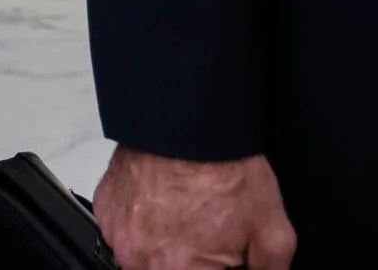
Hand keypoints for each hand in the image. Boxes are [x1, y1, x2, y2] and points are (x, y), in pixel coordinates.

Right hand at [94, 146, 296, 269]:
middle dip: (194, 262)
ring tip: (186, 218)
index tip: (227, 256)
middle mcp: (138, 259)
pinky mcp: (105, 210)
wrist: (186, 121)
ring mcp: (115, 233)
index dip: (223, 266)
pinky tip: (165, 205)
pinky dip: (144, 225)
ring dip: (165, 248)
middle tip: (211, 236)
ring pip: (145, 257)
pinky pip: (125, 231)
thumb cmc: (225, 172)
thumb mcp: (273, 233)